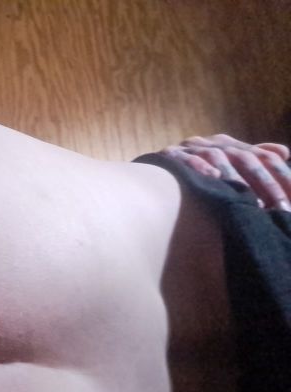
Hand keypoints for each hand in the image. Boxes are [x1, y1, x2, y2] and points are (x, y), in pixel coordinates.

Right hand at [160, 134, 290, 210]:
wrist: (153, 176)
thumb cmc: (194, 174)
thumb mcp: (227, 166)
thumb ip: (253, 158)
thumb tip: (285, 152)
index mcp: (229, 144)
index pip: (264, 156)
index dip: (281, 177)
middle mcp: (213, 143)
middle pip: (246, 159)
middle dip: (266, 184)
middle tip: (280, 209)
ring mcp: (191, 148)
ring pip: (221, 159)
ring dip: (238, 182)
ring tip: (253, 204)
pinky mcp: (170, 155)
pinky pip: (188, 159)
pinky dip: (201, 167)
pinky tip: (214, 180)